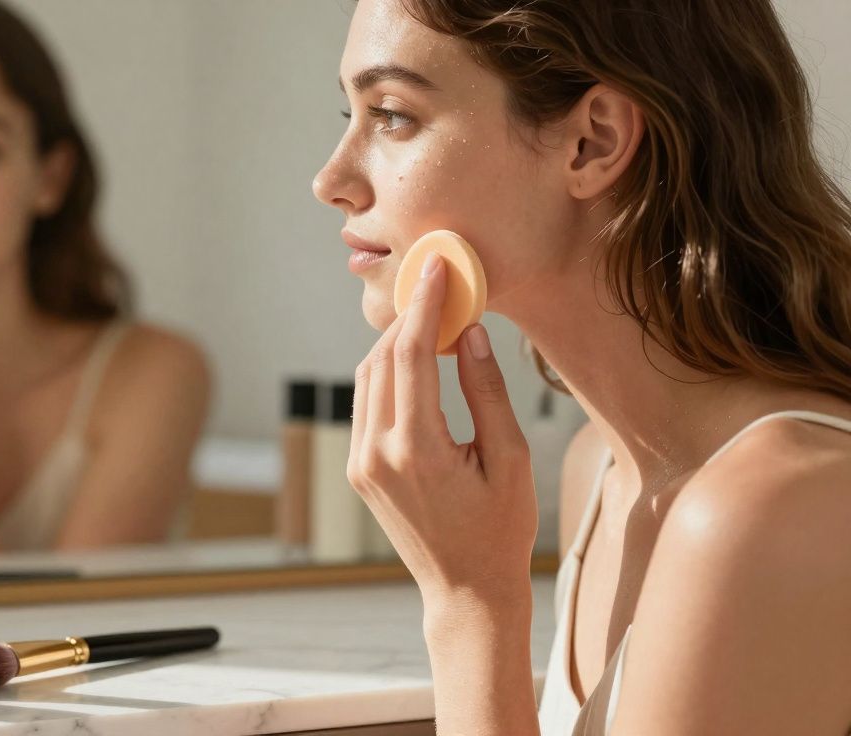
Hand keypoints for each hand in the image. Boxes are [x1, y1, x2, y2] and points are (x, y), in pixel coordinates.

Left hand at [349, 252, 536, 606]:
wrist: (465, 590)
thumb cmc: (500, 530)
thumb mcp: (509, 459)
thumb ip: (486, 392)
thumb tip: (470, 333)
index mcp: (417, 450)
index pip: (412, 354)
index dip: (425, 304)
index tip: (437, 268)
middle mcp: (377, 454)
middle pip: (383, 359)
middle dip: (408, 315)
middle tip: (436, 282)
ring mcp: (361, 463)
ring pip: (368, 378)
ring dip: (395, 342)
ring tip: (431, 315)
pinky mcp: (359, 471)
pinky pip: (367, 404)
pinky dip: (387, 373)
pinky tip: (416, 359)